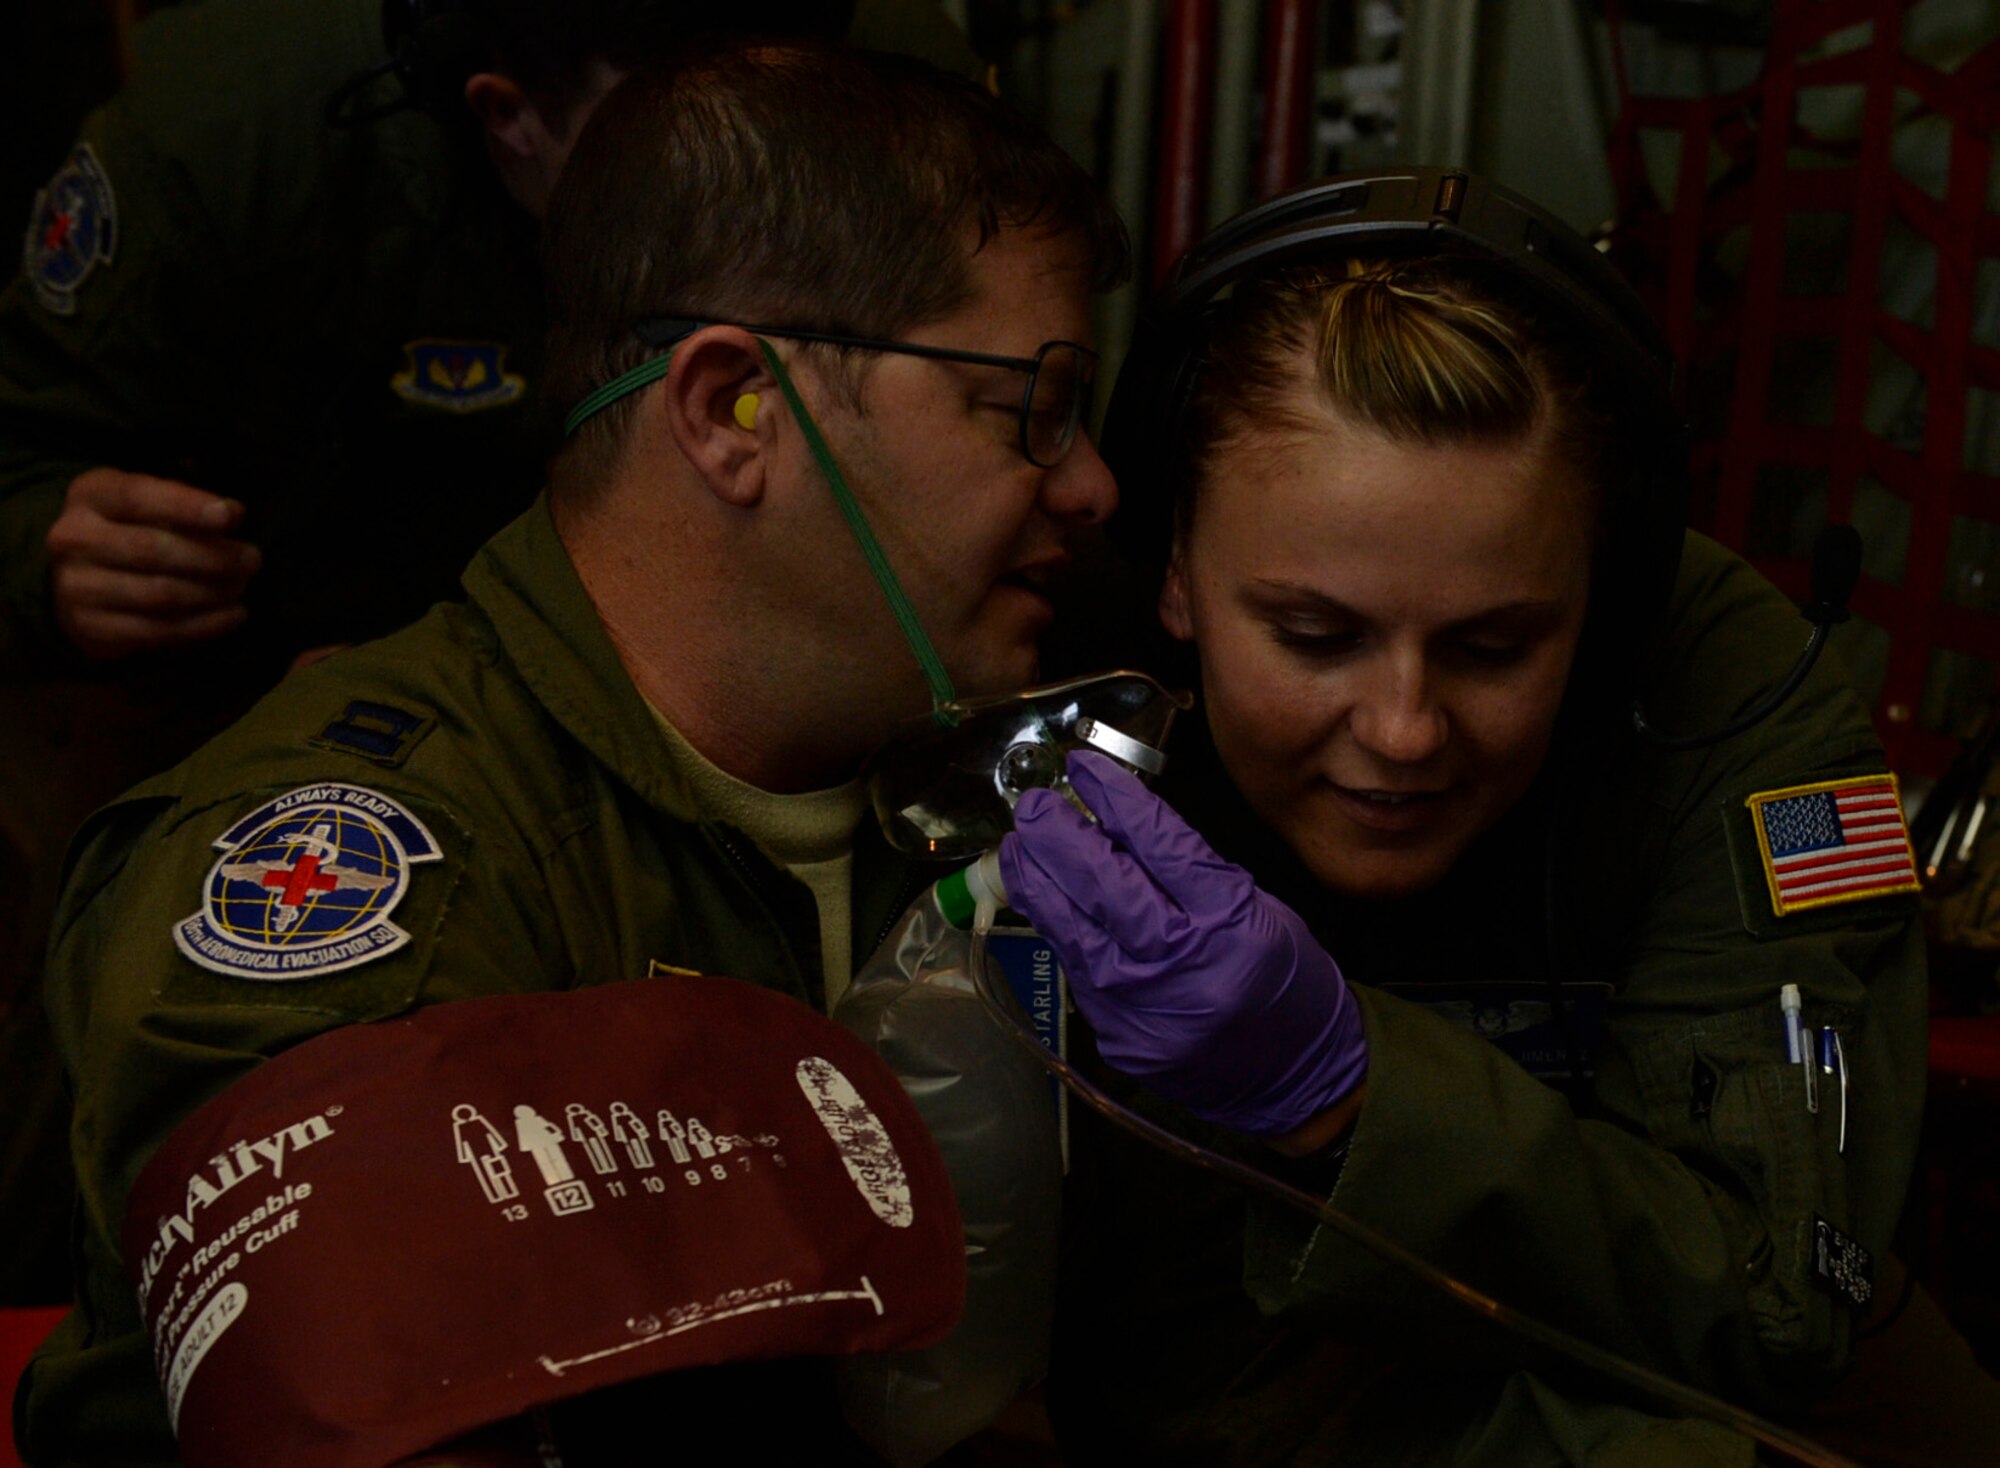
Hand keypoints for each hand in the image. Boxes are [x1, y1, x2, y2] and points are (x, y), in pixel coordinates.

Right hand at [47, 468, 260, 657]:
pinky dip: (205, 624)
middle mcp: (74, 539)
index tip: (231, 516)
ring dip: (213, 592)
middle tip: (252, 560)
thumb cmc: (130, 527)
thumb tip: (233, 513)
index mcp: (90, 495)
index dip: (187, 507)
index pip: (138, 497)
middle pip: (152, 550)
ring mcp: (77, 587)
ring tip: (242, 585)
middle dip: (212, 557)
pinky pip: (159, 631)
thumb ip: (186, 502)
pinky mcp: (92, 628)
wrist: (79, 577)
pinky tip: (234, 614)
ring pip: (160, 594)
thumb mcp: (149, 501)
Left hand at [999, 751, 1366, 1137]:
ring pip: (1070, 928)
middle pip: (1103, 885)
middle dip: (1059, 835)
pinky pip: (1076, 967)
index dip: (1114, 798)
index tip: (1084, 767)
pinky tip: (1043, 898)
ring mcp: (1141, 1006)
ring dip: (1036, 880)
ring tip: (1017, 844)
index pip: (1158, 843)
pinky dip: (1057, 927)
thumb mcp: (1257, 909)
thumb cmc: (1281, 980)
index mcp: (1228, 922)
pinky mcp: (1116, 1035)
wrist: (1295, 1075)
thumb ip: (1189, 870)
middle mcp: (1179, 965)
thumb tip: (1118, 823)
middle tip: (1034, 804)